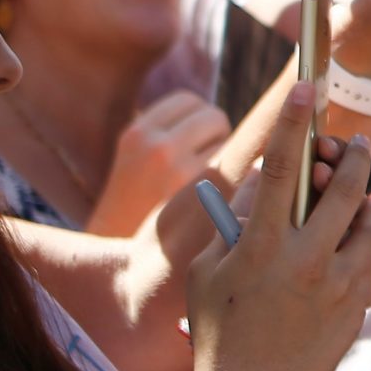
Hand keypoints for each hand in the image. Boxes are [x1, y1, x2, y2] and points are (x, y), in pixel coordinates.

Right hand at [92, 92, 232, 237]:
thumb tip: (218, 114)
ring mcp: (186, 174)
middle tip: (204, 168)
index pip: (189, 101)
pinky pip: (242, 171)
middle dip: (217, 137)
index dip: (198, 120)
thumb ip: (168, 132)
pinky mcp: (211, 200)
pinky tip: (224, 201)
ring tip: (211, 187)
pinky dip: (240, 180)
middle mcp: (158, 148)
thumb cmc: (139, 210)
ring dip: (232, 158)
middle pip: (215, 118)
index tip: (195, 143)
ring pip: (234, 143)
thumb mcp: (136, 160)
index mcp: (137, 135)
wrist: (128, 268)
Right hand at [185, 84, 370, 370]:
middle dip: (350, 157)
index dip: (294, 123)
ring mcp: (338, 284)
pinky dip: (365, 245)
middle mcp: (306, 261)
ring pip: (368, 223)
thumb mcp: (208, 272)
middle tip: (353, 144)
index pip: (281, 168)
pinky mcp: (358, 305)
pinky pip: (370, 260)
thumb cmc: (218, 329)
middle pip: (342, 189)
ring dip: (365, 202)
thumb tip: (266, 182)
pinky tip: (357, 242)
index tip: (307, 87)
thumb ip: (236, 224)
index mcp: (261, 247)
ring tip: (360, 196)